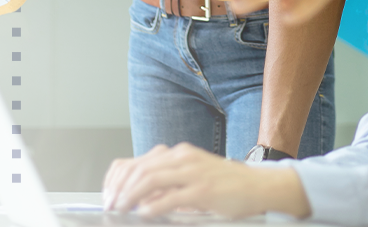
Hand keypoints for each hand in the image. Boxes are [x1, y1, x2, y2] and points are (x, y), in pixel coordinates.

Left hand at [101, 143, 309, 218]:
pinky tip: (144, 214)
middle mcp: (184, 158)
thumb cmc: (226, 184)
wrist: (258, 186)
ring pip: (150, 180)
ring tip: (122, 209)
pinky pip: (171, 197)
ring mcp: (194, 173)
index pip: (137, 162)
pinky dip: (153, 206)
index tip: (109, 195)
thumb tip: (140, 199)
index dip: (118, 180)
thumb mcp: (193, 176)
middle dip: (120, 190)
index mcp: (179, 153)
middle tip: (111, 206)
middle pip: (140, 170)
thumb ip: (168, 183)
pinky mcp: (203, 190)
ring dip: (130, 197)